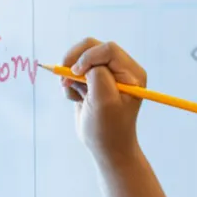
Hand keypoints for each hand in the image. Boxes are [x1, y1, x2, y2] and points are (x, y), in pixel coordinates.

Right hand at [63, 37, 146, 165]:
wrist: (106, 148)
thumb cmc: (109, 129)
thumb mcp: (105, 101)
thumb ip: (98, 76)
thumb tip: (84, 64)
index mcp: (131, 73)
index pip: (108, 49)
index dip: (89, 56)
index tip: (76, 73)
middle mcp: (121, 70)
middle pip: (92, 47)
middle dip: (75, 61)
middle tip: (64, 77)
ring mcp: (106, 75)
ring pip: (80, 58)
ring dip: (70, 74)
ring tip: (70, 92)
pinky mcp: (93, 82)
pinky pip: (75, 72)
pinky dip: (70, 83)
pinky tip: (74, 98)